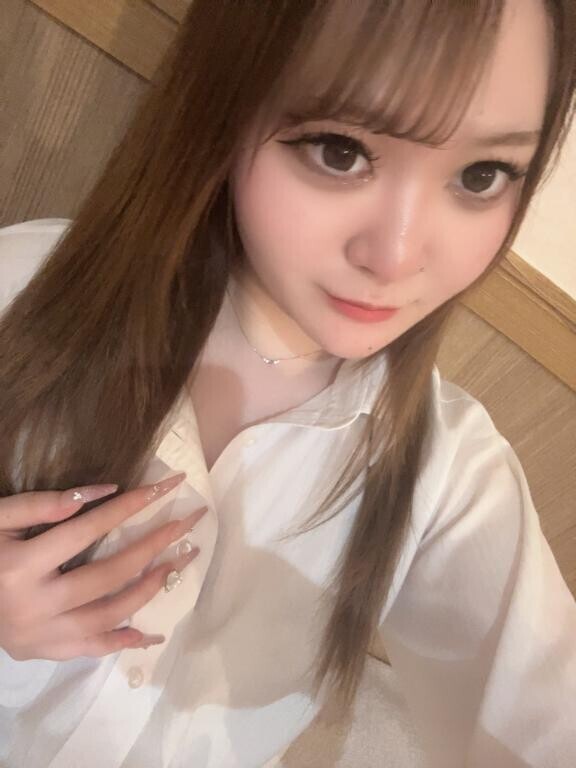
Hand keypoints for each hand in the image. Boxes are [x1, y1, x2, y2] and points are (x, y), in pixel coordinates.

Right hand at [0, 472, 206, 660]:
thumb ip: (40, 506)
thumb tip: (102, 491)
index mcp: (20, 567)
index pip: (87, 530)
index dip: (129, 507)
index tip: (166, 488)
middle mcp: (34, 606)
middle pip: (108, 575)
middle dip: (154, 546)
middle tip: (188, 524)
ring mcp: (41, 636)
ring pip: (108, 616)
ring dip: (149, 589)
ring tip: (179, 562)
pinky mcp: (44, 653)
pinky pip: (92, 650)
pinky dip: (123, 642)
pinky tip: (153, 632)